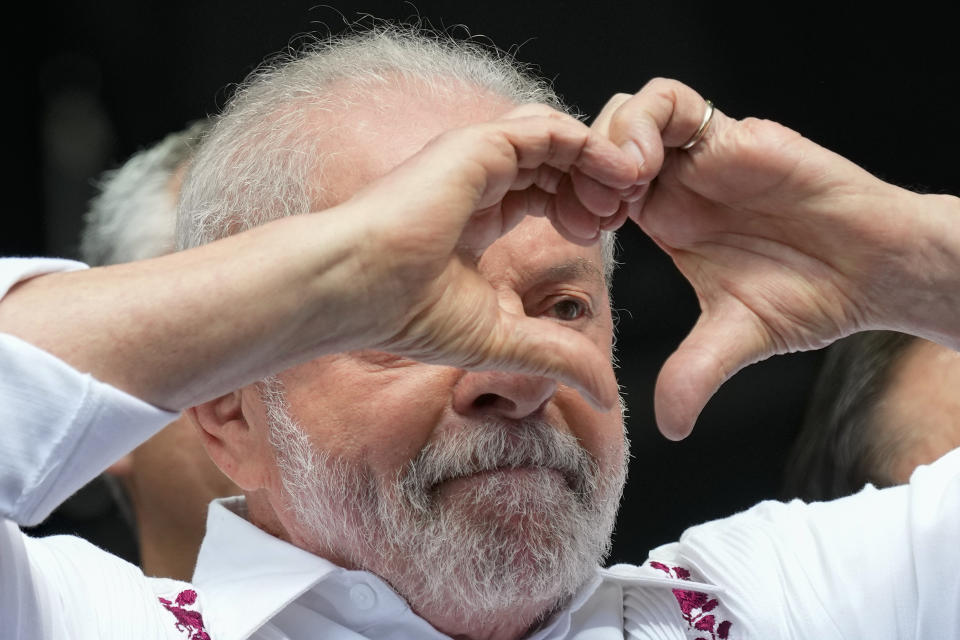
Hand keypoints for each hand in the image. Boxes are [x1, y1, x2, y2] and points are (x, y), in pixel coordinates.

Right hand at [319, 104, 640, 408]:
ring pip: (555, 138)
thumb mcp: (504, 338)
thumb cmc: (408, 313)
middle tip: (623, 212)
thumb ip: (558, 356)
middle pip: (554, 162)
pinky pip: (548, 129)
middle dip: (596, 183)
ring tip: (625, 192)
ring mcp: (477, 159)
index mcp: (477, 217)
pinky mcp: (478, 146)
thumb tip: (608, 397)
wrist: (359, 290)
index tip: (602, 235)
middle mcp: (477, 181)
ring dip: (597, 161)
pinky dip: (588, 147)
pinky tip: (614, 175)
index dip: (579, 208)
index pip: (541, 193)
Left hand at [593, 79, 959, 438]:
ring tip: (617, 189)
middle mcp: (676, 183)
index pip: (594, 191)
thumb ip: (694, 374)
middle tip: (588, 211)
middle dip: (578, 169)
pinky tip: (642, 167)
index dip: (571, 203)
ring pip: (627, 113)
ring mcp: (701, 154)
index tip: (573, 235)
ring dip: (606, 143)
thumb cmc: (812, 297)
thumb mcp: (736, 338)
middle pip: (599, 146)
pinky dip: (644, 123)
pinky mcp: (732, 133)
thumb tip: (669, 428)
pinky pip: (672, 100)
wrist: (876, 269)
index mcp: (665, 220)